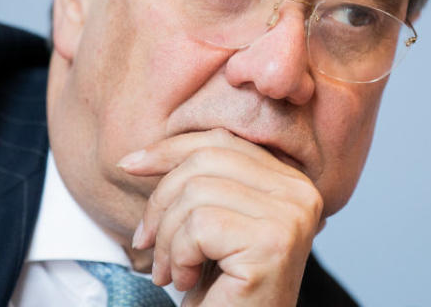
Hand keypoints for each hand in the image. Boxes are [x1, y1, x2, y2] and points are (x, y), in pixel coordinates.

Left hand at [117, 128, 323, 306]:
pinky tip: (188, 281)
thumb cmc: (222, 288)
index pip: (222, 141)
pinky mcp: (272, 245)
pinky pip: (199, 226)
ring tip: (171, 271)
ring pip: (197, 193)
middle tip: (146, 243)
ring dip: (167, 238)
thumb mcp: (211, 222)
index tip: (130, 165)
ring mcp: (290, 217)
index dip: (170, 149)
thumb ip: (198, 180)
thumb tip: (138, 156)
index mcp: (290, 180)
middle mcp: (300, 193)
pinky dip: (179, 257)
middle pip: (206, 160)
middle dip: (161, 201)